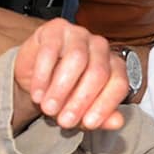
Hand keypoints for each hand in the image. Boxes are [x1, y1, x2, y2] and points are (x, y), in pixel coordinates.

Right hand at [14, 18, 129, 129]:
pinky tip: (37, 93)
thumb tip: (117, 122)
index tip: (88, 124)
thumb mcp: (83, 110)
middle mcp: (101, 47)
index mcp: (115, 66)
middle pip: (98, 72)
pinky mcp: (55, 29)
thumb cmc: (66, 94)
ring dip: (61, 88)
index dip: (105, 105)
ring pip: (76, 59)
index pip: (118, 83)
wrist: (35, 79)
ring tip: (48, 108)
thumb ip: (102, 116)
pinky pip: (50, 50)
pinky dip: (42, 75)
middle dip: (80, 100)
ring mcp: (79, 34)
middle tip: (65, 121)